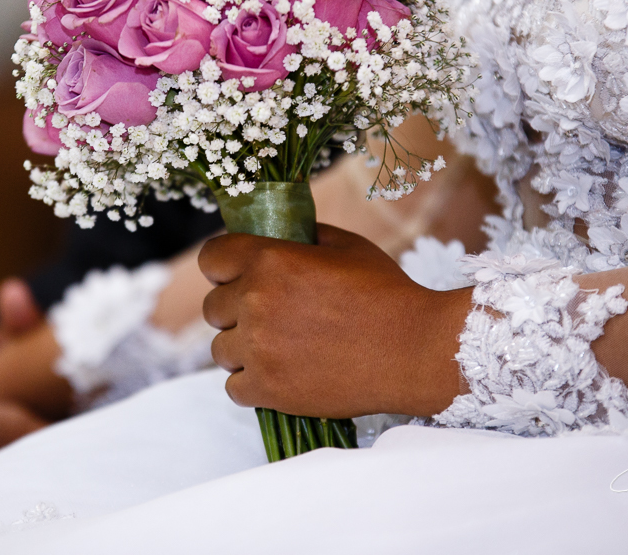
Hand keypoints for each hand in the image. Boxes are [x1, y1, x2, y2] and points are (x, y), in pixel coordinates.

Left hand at [199, 224, 469, 418]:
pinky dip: (254, 384)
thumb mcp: (345, 246)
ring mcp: (258, 348)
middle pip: (213, 308)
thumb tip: (275, 236)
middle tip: (272, 317)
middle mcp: (254, 301)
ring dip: (244, 349)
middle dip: (236, 310)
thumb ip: (301, 236)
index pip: (210, 258)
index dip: (224, 266)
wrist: (417, 351)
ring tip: (281, 348)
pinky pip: (234, 387)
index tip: (239, 276)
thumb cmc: (386, 293)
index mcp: (269, 259)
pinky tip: (282, 374)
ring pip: (221, 350)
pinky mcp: (268, 390)